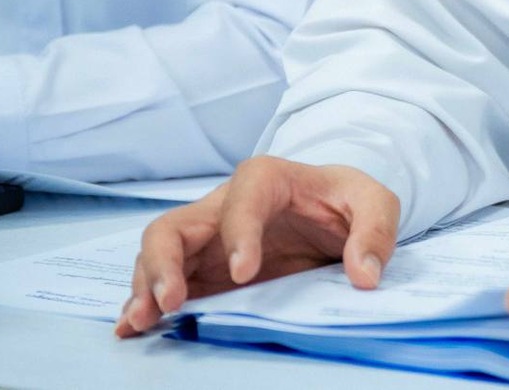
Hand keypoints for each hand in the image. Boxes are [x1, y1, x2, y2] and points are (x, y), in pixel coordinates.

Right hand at [114, 156, 398, 337]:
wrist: (334, 213)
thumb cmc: (345, 200)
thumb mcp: (375, 203)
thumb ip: (376, 231)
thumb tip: (364, 276)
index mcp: (267, 180)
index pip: (242, 199)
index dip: (238, 233)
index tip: (246, 273)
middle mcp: (224, 208)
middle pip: (174, 227)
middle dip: (163, 263)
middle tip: (171, 300)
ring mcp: (208, 242)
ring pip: (159, 256)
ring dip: (145, 287)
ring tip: (143, 321)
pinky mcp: (203, 271)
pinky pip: (164, 282)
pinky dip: (145, 303)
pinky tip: (132, 328)